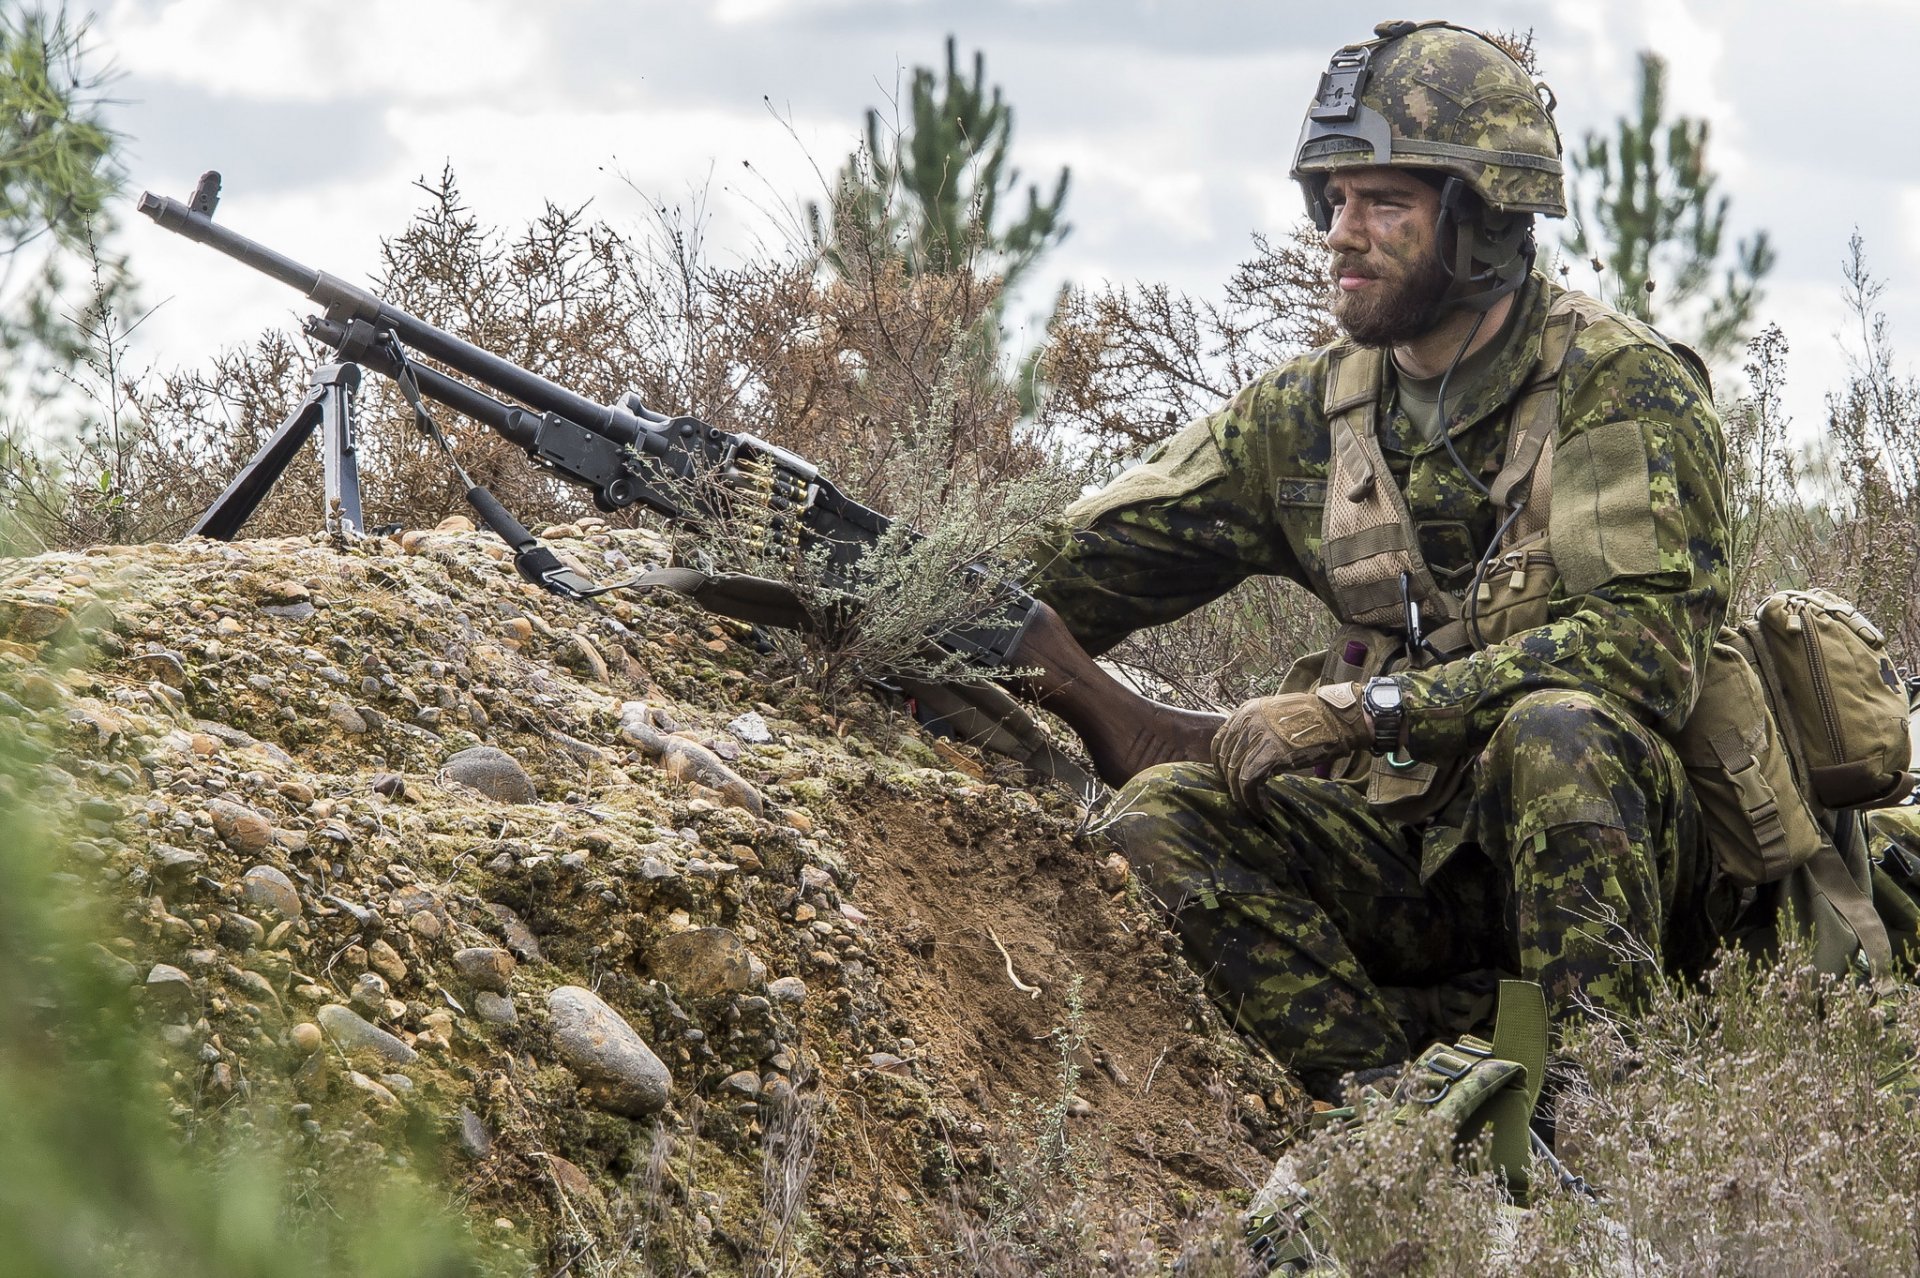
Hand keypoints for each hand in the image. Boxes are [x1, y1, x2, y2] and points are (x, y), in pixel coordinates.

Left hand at [1211, 683, 1369, 813]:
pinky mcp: (1271, 753)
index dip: (1221, 766)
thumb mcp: (1278, 719)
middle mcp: (1247, 721)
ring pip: (1235, 773)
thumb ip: (1258, 734)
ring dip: (1242, 796)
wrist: (1338, 718)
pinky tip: (1262, 807)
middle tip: (1242, 798)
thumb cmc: (1314, 722)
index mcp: (1246, 711)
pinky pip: (1249, 781)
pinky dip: (1252, 799)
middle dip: (1231, 784)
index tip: (1229, 781)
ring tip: (1253, 807)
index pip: (1219, 741)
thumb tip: (1247, 761)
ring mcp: (1258, 736)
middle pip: (1225, 759)